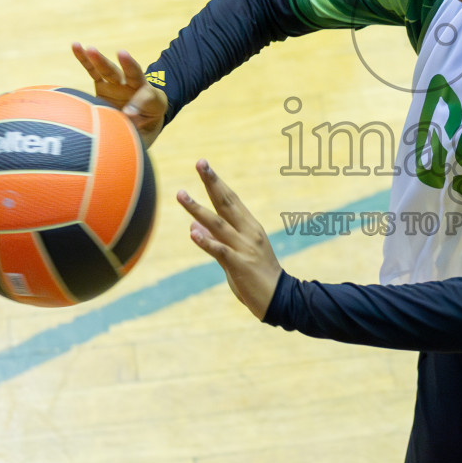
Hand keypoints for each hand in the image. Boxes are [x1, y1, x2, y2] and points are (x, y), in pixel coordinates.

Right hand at [71, 43, 167, 147]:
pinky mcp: (103, 85)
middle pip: (131, 74)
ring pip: (110, 70)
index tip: (129, 115)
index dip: (139, 103)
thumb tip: (126, 116)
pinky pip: (93, 70)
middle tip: (122, 53)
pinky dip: (85, 59)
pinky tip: (76, 46)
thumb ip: (137, 126)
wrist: (141, 121)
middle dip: (127, 64)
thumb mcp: (146, 133)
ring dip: (100, 60)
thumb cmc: (144, 129)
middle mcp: (134, 88)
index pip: (148, 96)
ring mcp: (117, 85)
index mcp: (151, 100)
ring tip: (90, 49)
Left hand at [177, 160, 282, 319]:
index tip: (204, 165)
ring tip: (181, 194)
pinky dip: (206, 241)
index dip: (216, 182)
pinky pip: (220, 250)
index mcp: (250, 227)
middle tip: (200, 163)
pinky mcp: (240, 265)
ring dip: (198, 208)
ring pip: (217, 223)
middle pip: (226, 202)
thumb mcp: (236, 254)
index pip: (231, 199)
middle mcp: (248, 232)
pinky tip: (193, 232)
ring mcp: (244, 248)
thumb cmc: (258, 276)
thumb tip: (193, 225)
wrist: (280, 300)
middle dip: (211, 182)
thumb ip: (214, 239)